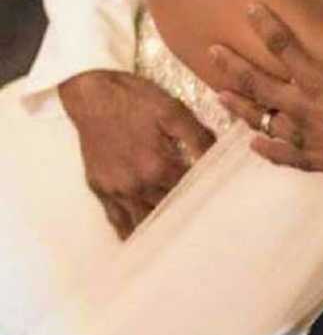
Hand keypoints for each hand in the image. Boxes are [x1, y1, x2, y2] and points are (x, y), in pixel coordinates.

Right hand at [59, 70, 214, 238]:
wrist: (91, 93)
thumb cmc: (135, 99)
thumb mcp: (174, 111)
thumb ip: (198, 137)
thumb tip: (219, 158)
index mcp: (157, 166)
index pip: (189, 192)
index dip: (204, 197)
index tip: (218, 206)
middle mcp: (136, 184)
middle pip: (168, 209)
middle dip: (185, 216)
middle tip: (204, 228)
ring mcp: (115, 189)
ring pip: (142, 220)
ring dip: (159, 228)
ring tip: (178, 241)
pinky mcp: (99, 188)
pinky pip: (115, 219)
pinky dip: (129, 230)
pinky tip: (140, 240)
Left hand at [213, 1, 322, 192]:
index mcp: (318, 82)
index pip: (283, 47)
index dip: (265, 24)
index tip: (249, 8)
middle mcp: (303, 109)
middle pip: (258, 84)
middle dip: (233, 66)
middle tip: (212, 51)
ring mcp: (302, 136)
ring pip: (261, 120)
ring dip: (238, 107)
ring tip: (220, 95)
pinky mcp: (310, 159)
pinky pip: (280, 155)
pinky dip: (265, 148)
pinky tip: (253, 142)